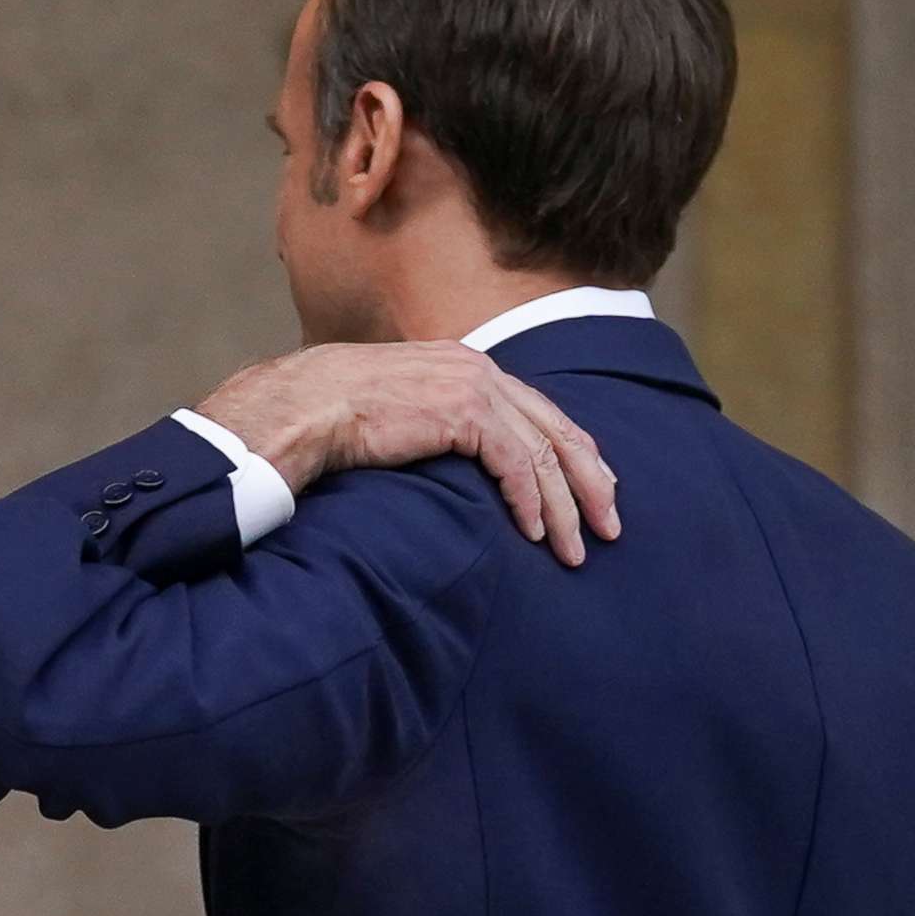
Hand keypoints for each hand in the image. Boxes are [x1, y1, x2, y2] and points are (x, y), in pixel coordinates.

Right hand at [197, 341, 619, 565]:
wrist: (304, 405)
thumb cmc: (333, 415)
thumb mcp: (397, 412)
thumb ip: (433, 424)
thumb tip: (449, 458)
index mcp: (465, 365)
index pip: (539, 411)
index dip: (574, 452)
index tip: (596, 490)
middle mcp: (479, 370)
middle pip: (558, 429)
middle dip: (591, 483)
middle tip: (610, 527)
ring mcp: (474, 387)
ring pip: (544, 452)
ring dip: (565, 507)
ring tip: (574, 550)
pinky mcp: (464, 412)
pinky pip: (516, 464)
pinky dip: (531, 502)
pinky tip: (535, 532)